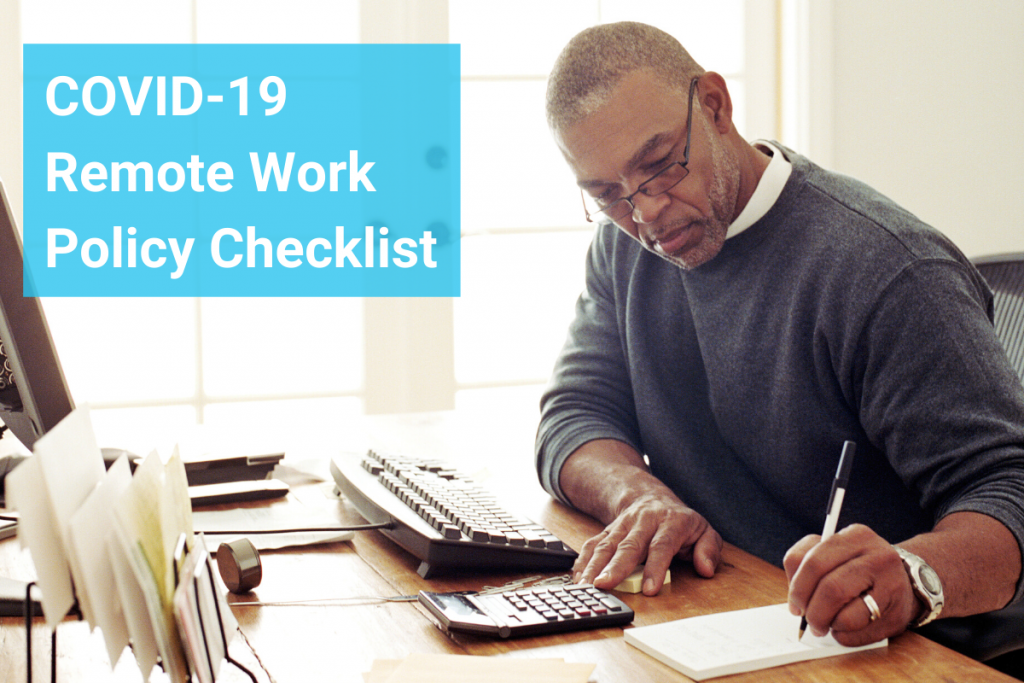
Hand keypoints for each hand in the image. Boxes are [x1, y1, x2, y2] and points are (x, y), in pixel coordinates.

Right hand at [572, 490, 722, 594]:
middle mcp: (644, 521)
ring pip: (607, 545)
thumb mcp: (704, 530)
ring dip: (595, 565)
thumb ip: (709, 549)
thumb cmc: (679, 521)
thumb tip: (706, 569)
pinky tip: (578, 576)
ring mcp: (623, 525)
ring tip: (587, 585)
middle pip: (629, 545)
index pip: (662, 545)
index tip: (649, 589)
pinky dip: (583, 561)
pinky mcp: (608, 530)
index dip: (655, 567)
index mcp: (670, 522)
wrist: (650, 497)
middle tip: (605, 585)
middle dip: (616, 567)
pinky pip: (593, 544)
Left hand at [784, 524, 918, 645]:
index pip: (813, 560)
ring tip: (826, 623)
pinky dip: (843, 634)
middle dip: (811, 609)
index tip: (795, 602)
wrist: (906, 584)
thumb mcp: (835, 554)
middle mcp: (877, 555)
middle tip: (807, 619)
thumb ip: (808, 564)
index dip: (797, 586)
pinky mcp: (897, 613)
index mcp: (855, 535)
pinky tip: (845, 627)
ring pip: (843, 612)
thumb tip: (795, 599)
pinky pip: (857, 631)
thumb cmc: (860, 570)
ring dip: (826, 622)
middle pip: (829, 587)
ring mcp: (891, 584)